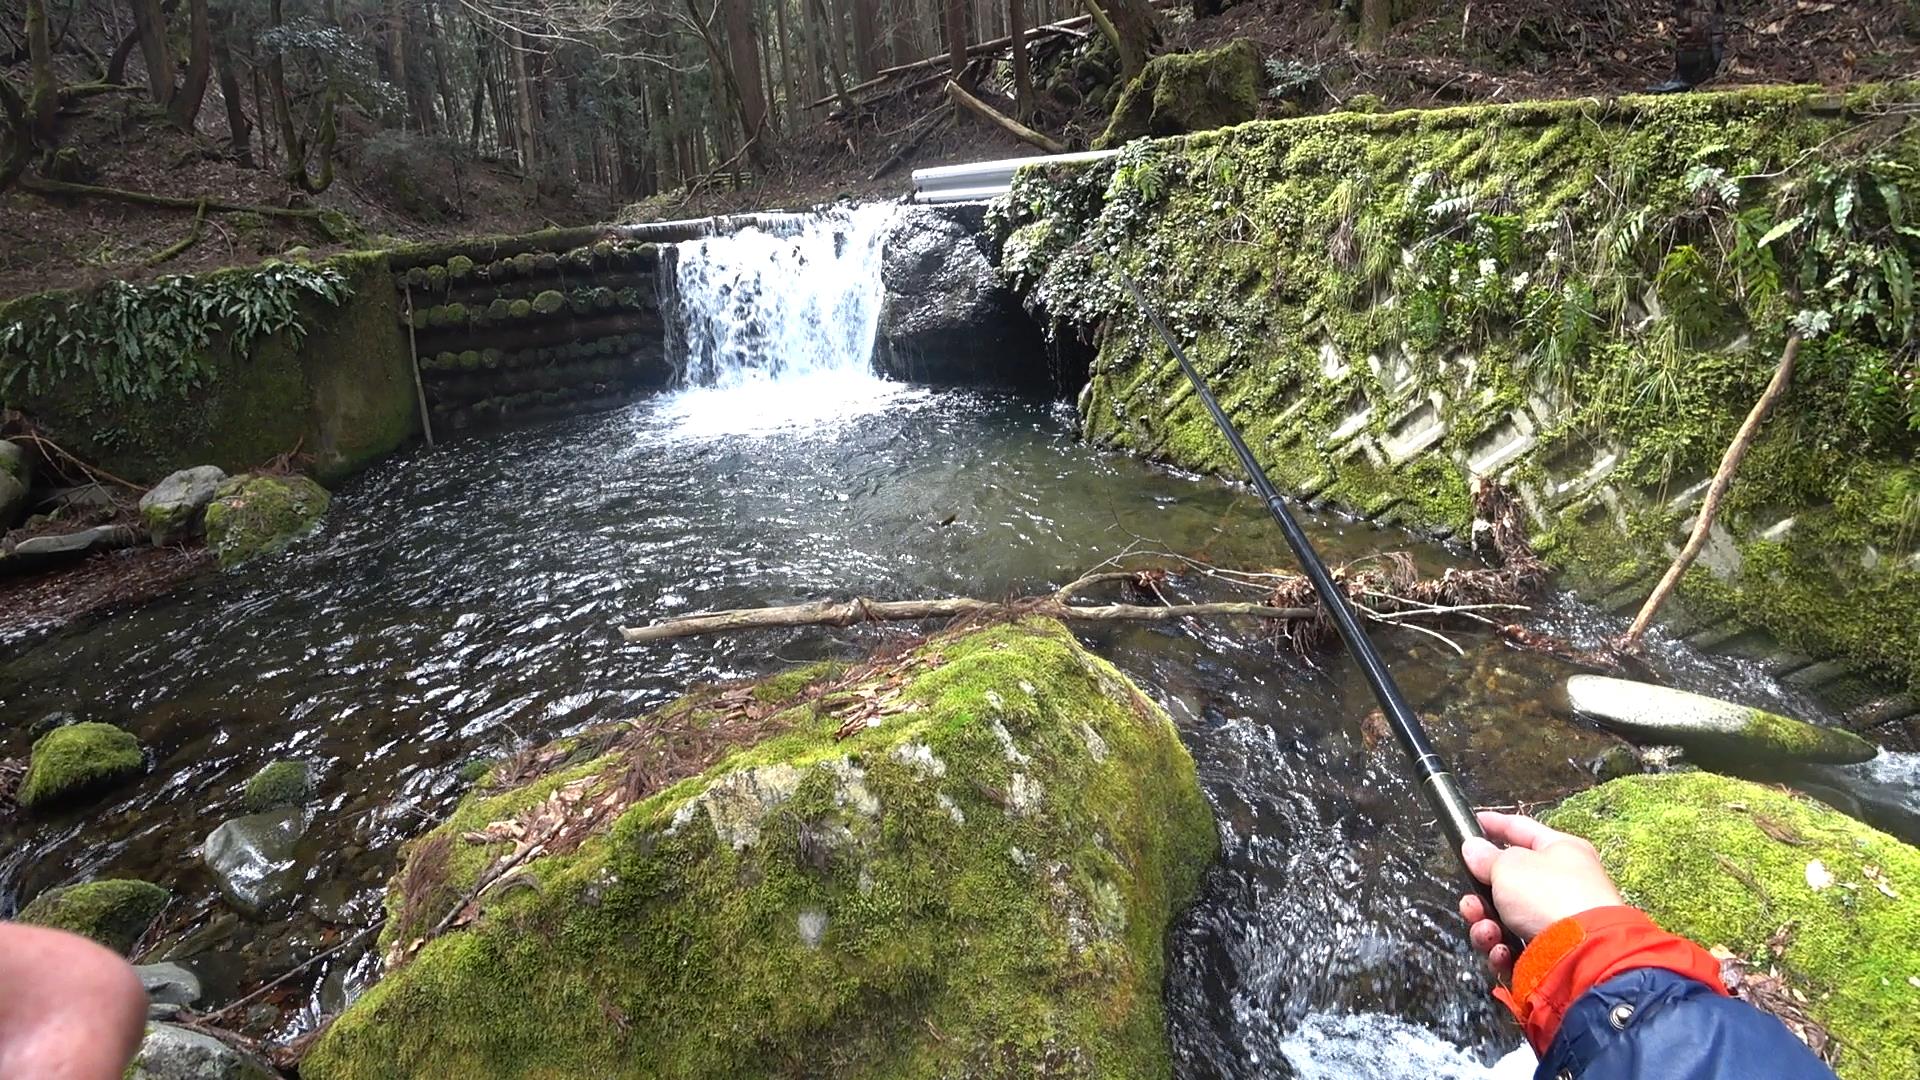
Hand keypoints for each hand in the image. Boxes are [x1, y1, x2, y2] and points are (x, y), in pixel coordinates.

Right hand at [1458, 810, 1623, 978]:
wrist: (1583, 951)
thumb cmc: (1552, 897)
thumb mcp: (1509, 866)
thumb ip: (1486, 856)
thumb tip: (1473, 849)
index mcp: (1561, 851)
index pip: (1521, 830)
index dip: (1495, 825)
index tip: (1474, 822)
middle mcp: (1562, 884)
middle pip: (1507, 884)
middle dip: (1481, 897)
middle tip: (1472, 903)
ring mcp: (1557, 920)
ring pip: (1506, 919)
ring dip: (1487, 926)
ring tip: (1488, 931)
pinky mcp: (1551, 951)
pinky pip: (1516, 948)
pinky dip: (1503, 950)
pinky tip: (1502, 951)